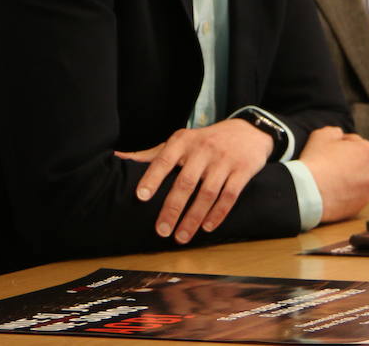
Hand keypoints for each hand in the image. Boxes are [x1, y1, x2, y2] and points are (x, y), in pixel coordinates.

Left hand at [115, 118, 272, 243]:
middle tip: (161, 230)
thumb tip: (120, 158)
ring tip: (181, 237)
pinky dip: (218, 213)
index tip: (141, 196)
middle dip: (172, 208)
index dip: (152, 177)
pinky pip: (229, 195)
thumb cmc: (206, 140)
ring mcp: (224, 160)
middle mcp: (203, 149)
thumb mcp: (181, 141)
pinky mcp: (242, 170)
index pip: (165, 159)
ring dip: (194, 218)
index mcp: (184, 141)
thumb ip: (153, 154)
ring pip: (207, 193)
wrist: (249, 131)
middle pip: (185, 182)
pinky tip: (207, 227)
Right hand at [296, 126, 368, 222]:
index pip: (355, 143)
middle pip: (359, 163)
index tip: (329, 150)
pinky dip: (344, 194)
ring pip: (357, 181)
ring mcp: (368, 193)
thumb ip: (336, 132)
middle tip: (329, 165)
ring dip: (347, 179)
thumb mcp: (323, 134)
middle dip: (347, 163)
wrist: (309, 192)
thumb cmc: (316, 161)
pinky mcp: (359, 208)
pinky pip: (352, 197)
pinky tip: (330, 192)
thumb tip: (339, 136)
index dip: (340, 145)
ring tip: (329, 179)